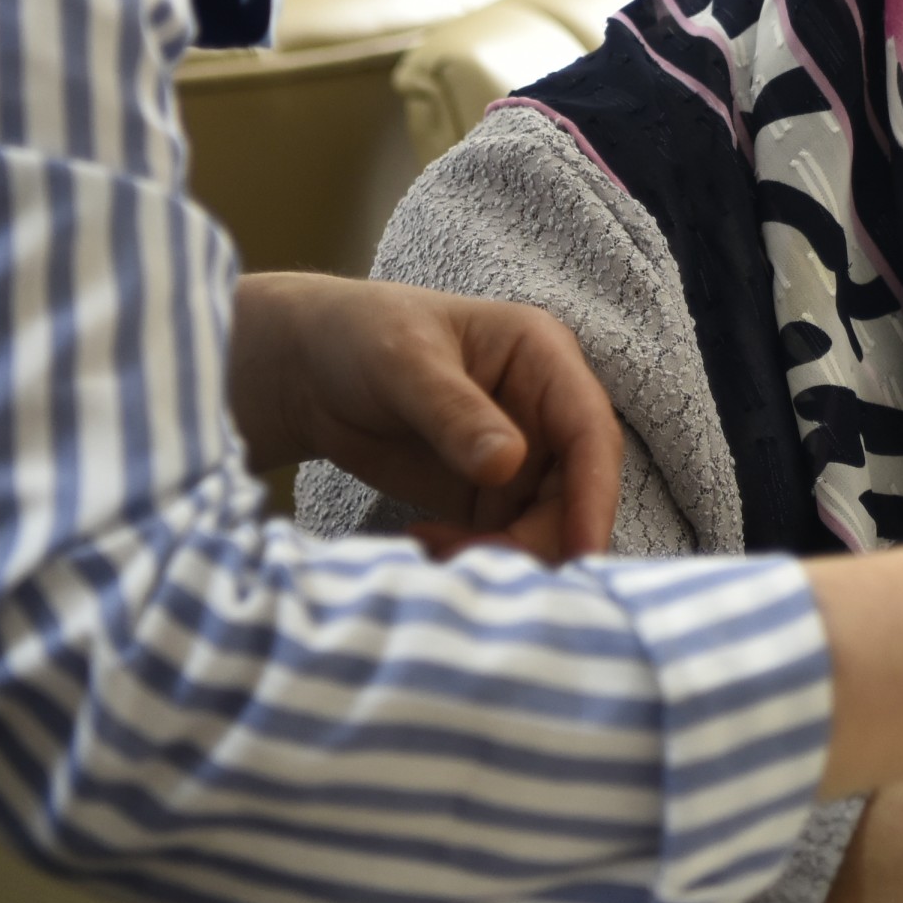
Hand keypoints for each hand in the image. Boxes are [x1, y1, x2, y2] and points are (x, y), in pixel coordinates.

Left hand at [227, 274, 620, 561]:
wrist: (308, 370)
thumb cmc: (360, 337)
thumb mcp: (404, 364)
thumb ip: (455, 413)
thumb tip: (510, 465)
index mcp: (543, 359)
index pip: (590, 431)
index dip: (594, 493)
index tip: (583, 552)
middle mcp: (544, 410)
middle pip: (573, 492)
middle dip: (536, 539)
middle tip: (474, 566)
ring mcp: (521, 456)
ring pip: (542, 526)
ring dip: (501, 554)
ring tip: (432, 550)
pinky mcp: (488, 495)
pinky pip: (503, 540)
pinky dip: (472, 556)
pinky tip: (423, 544)